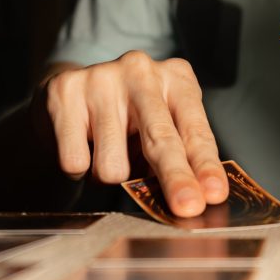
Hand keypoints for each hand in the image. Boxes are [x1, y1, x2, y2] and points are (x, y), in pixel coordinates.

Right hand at [35, 51, 227, 216]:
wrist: (71, 91)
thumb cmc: (131, 115)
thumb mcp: (164, 125)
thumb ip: (180, 155)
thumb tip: (193, 197)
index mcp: (177, 78)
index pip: (195, 130)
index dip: (205, 165)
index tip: (214, 193)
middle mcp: (142, 72)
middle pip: (160, 139)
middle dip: (176, 178)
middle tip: (187, 207)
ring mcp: (102, 78)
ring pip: (112, 164)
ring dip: (111, 176)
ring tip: (108, 154)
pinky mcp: (65, 91)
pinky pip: (76, 161)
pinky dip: (79, 169)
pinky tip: (81, 144)